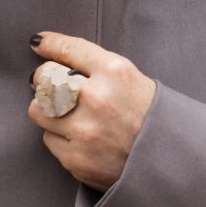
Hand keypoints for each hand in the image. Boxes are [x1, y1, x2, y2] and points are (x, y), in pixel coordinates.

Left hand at [27, 33, 155, 190]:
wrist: (167, 163)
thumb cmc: (149, 117)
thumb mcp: (132, 79)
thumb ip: (95, 66)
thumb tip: (51, 51)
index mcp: (115, 72)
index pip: (68, 49)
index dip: (49, 44)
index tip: (39, 43)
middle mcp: (96, 98)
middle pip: (44, 78)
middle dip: (44, 80)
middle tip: (54, 86)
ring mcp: (84, 131)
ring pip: (38, 109)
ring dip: (48, 110)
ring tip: (69, 115)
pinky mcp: (76, 158)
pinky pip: (49, 138)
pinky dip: (60, 137)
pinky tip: (81, 139)